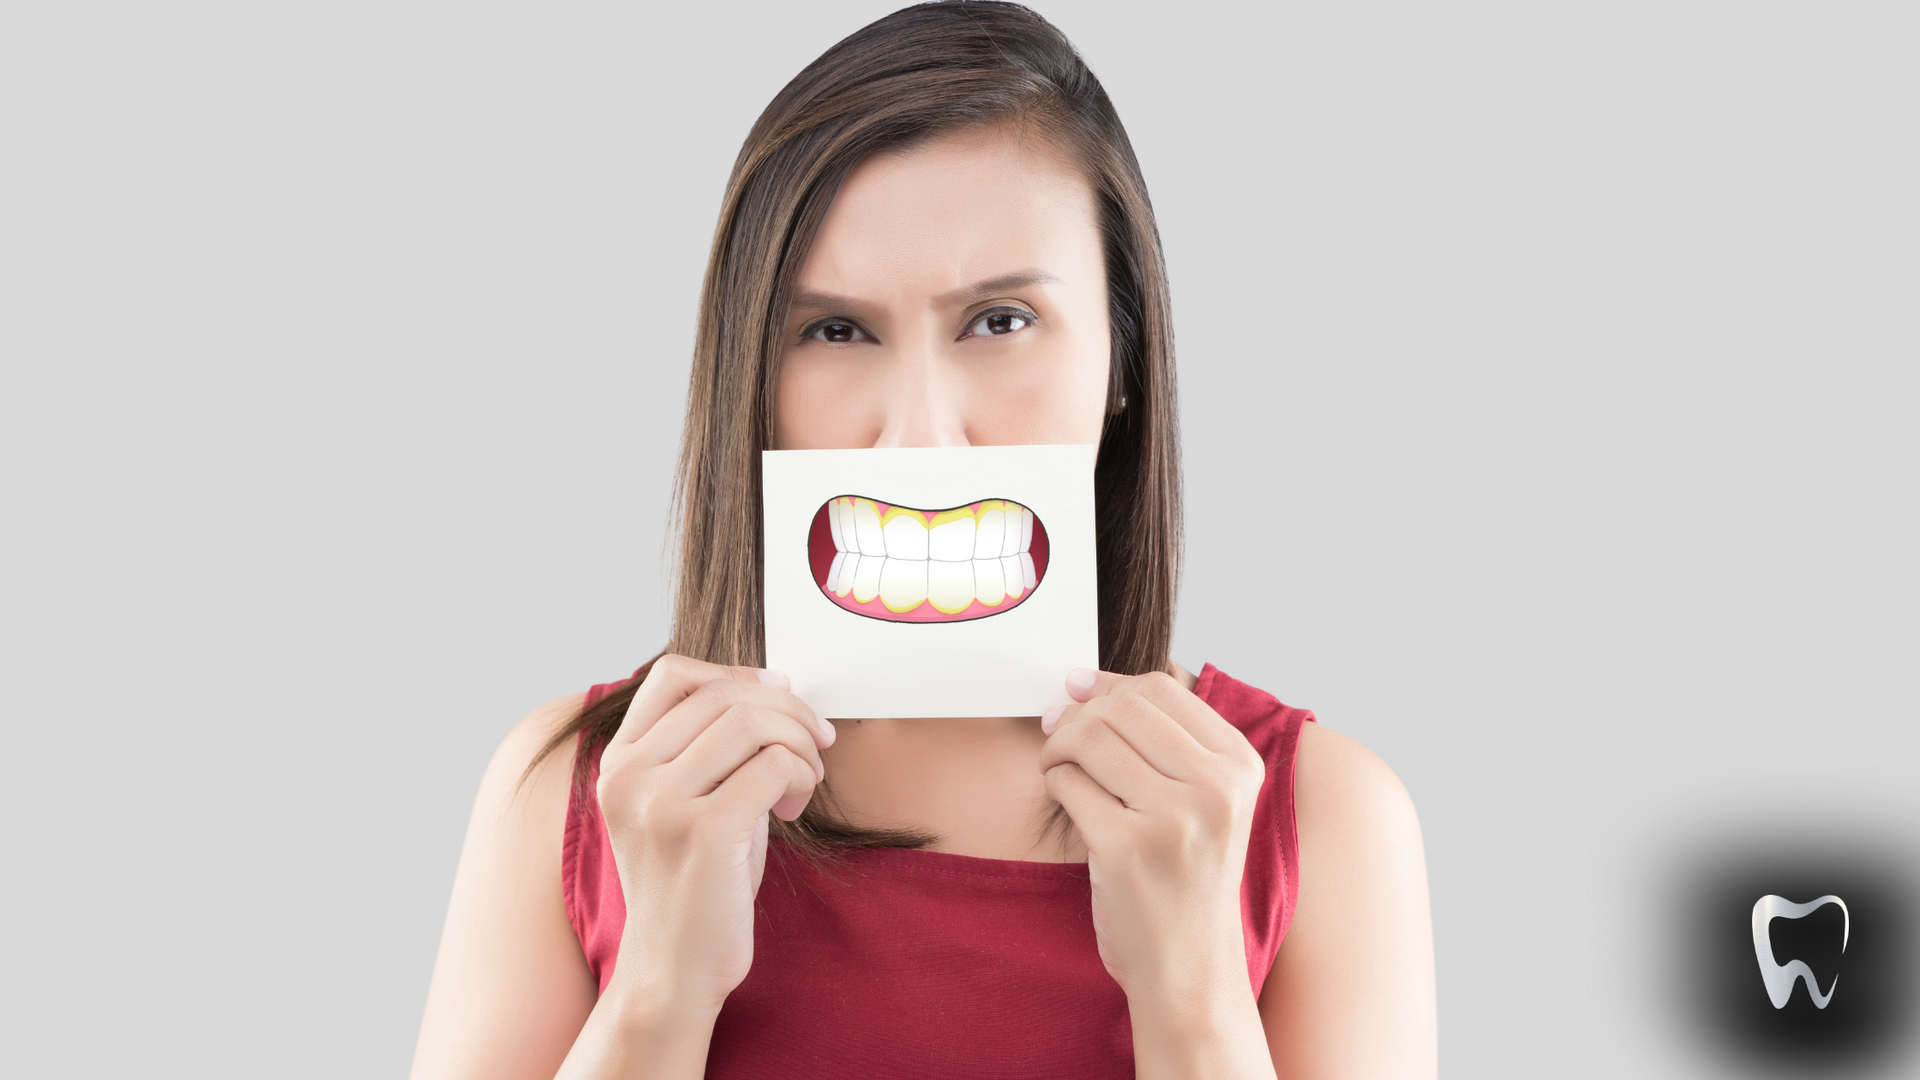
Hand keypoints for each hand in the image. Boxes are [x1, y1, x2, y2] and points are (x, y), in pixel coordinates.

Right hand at [593, 654, 835, 1016]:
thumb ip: (709, 745)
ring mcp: (660, 804)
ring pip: (752, 723)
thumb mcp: (683, 802)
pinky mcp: (702, 833)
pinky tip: (794, 808)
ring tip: (804, 780)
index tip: (779, 694)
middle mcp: (628, 777)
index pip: (671, 674)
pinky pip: (773, 766)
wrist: (672, 972)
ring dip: (799, 742)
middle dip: (787, 709)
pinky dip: (799, 776)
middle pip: (723, 694)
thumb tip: (773, 684)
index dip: (735, 673)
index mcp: (618, 763)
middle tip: (817, 742)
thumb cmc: (692, 884)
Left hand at [1038, 668, 1266, 1014]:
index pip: (1161, 689)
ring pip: (1090, 738)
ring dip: (1058, 746)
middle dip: (1077, 716)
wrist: (1189, 969)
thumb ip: (1161, 740)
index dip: (1108, 685)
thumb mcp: (1203, 802)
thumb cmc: (1185, 878)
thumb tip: (1084, 682)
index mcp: (1240, 767)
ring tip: (1056, 768)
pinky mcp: (1126, 848)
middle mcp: (1215, 788)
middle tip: (1057, 737)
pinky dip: (1055, 784)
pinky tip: (1067, 803)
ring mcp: (1173, 818)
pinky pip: (1069, 783)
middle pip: (1121, 708)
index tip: (1077, 693)